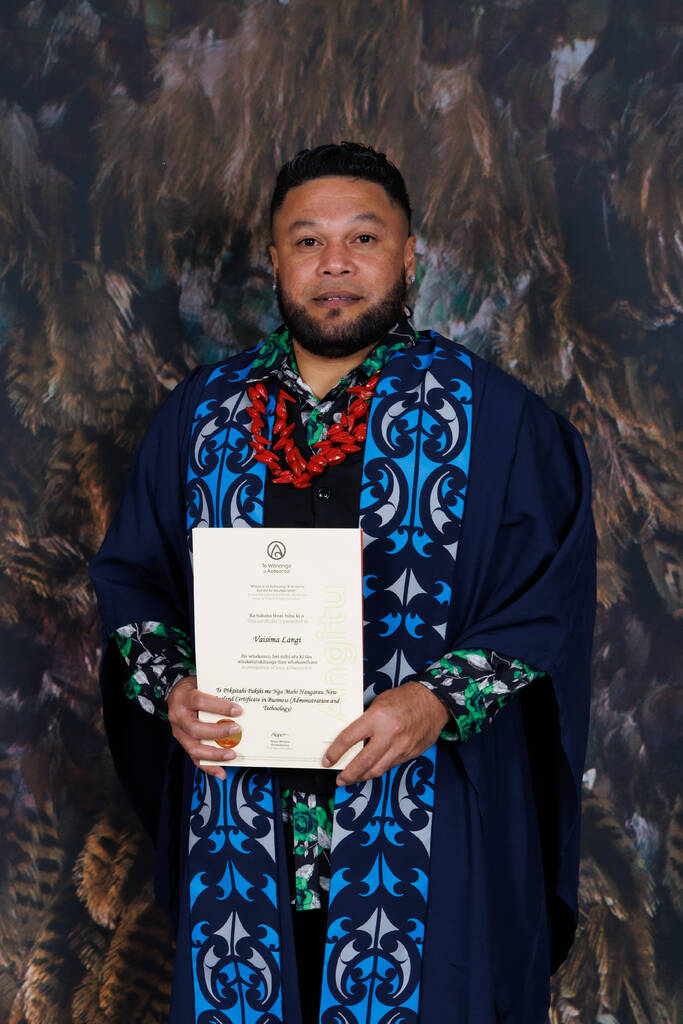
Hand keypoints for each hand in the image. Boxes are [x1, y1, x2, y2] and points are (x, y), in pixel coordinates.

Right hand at [167, 676, 242, 780]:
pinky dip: (209, 767)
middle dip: (217, 732)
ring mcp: (179, 732)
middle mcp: (178, 716)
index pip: (200, 701)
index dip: (219, 706)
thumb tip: (240, 696)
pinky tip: (221, 772)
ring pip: (194, 748)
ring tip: (232, 755)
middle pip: (195, 728)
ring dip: (215, 754)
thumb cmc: (192, 687)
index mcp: (183, 697)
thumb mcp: (201, 681)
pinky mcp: (184, 743)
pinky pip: (195, 758)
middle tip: (236, 731)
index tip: (237, 710)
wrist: (175, 694)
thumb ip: (216, 689)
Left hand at [323, 681, 448, 785]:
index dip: (335, 752)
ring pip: (377, 770)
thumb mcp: (379, 703)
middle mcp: (389, 734)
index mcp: (377, 718)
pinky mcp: (409, 754)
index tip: (328, 760)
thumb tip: (351, 738)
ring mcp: (401, 747)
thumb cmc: (404, 698)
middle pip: (363, 762)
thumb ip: (366, 720)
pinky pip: (390, 766)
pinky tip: (371, 769)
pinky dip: (378, 769)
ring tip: (352, 779)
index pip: (349, 739)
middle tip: (340, 779)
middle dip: (348, 774)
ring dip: (362, 777)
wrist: (434, 702)